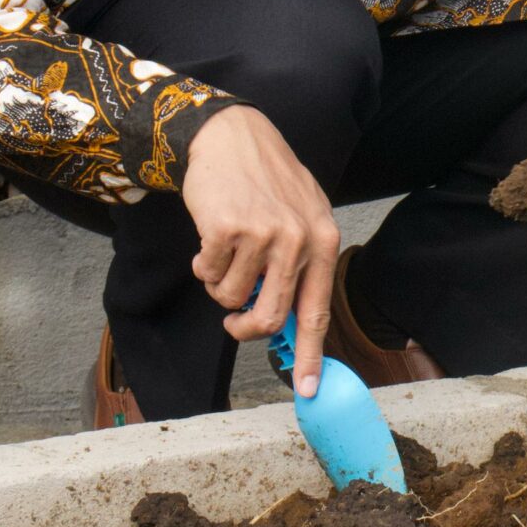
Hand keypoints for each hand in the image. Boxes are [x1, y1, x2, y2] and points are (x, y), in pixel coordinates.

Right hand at [181, 106, 341, 396]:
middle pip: (270, 317)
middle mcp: (299, 240)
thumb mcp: (300, 217)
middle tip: (233, 321)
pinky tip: (211, 235)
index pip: (316, 312)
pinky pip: (208, 275)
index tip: (307, 390)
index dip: (309, 356)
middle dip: (245, 327)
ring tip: (225, 252)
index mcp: (323, 241)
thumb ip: (299, 267)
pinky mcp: (227, 229)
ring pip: (230, 298)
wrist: (231, 137)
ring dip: (219, 283)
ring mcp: (264, 235)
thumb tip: (288, 325)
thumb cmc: (265, 182)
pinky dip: (203, 263)